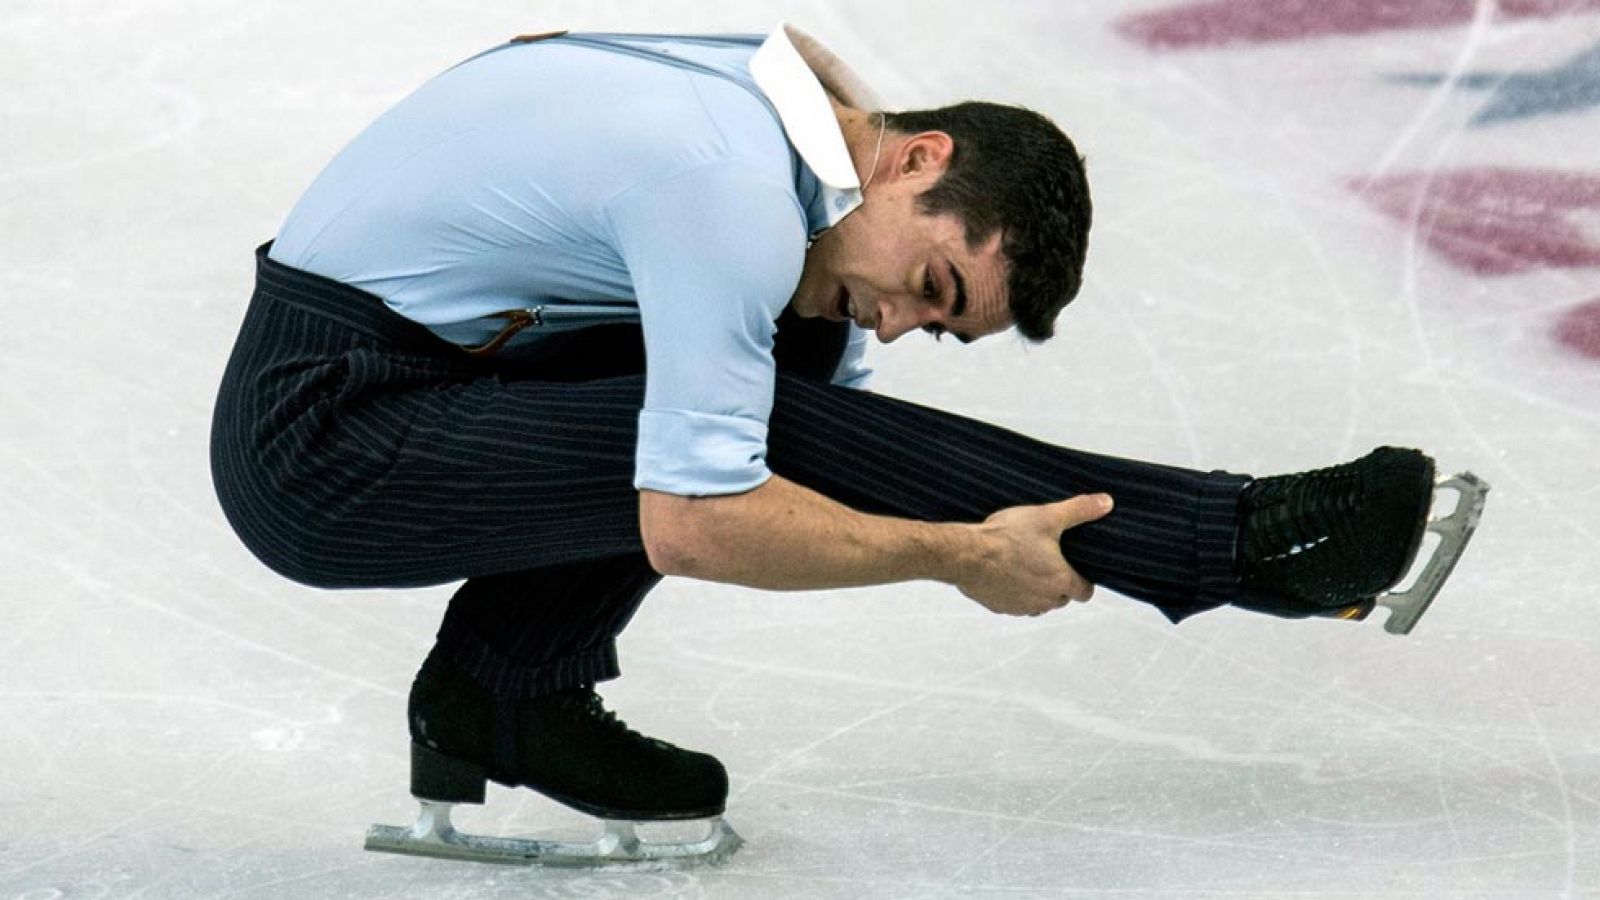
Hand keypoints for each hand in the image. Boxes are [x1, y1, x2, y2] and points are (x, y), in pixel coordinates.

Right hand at [956, 494, 1112, 615]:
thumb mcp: (1047, 516)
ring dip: (1036, 590)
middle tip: (1046, 559)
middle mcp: (1044, 600)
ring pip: (1037, 603)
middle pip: (1061, 598)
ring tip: (1024, 564)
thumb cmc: (1007, 536)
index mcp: (1060, 581)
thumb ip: (1079, 510)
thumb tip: (1107, 502)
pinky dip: (1013, 592)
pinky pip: (1014, 603)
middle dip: (1058, 583)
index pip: (1085, 592)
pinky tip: (1004, 572)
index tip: (1074, 567)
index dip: (1082, 580)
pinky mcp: (1000, 608)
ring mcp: (1021, 607)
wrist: (967, 555)